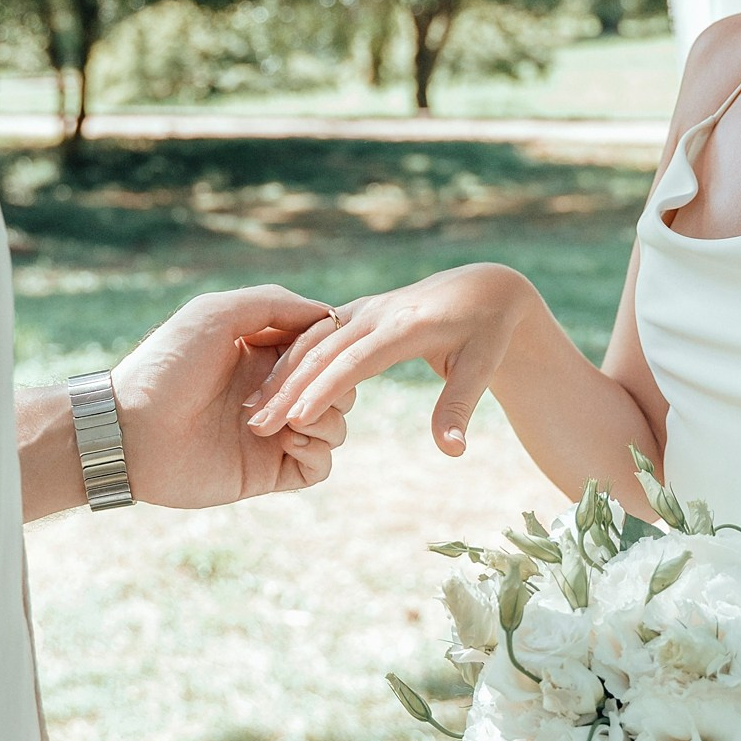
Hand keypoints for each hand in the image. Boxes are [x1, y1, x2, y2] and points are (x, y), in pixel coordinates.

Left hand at [113, 285, 352, 507]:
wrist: (132, 431)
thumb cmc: (168, 366)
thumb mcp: (216, 313)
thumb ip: (274, 303)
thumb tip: (326, 314)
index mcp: (261, 352)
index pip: (320, 346)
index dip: (326, 345)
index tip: (315, 347)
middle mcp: (271, 391)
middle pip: (335, 384)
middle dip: (327, 382)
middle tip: (292, 389)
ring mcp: (272, 432)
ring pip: (335, 422)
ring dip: (322, 415)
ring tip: (285, 419)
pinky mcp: (269, 471)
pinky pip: (321, 465)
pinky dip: (318, 449)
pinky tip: (287, 439)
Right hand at [245, 263, 531, 456]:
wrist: (485, 288)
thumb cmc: (487, 331)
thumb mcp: (482, 367)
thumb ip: (459, 407)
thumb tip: (452, 451)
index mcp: (406, 326)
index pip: (356, 361)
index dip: (325, 389)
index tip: (295, 419)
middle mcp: (378, 312)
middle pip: (323, 350)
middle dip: (288, 387)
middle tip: (257, 423)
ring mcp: (364, 309)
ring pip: (311, 339)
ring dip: (280, 373)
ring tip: (253, 409)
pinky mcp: (357, 311)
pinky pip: (315, 333)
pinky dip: (288, 357)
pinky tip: (265, 385)